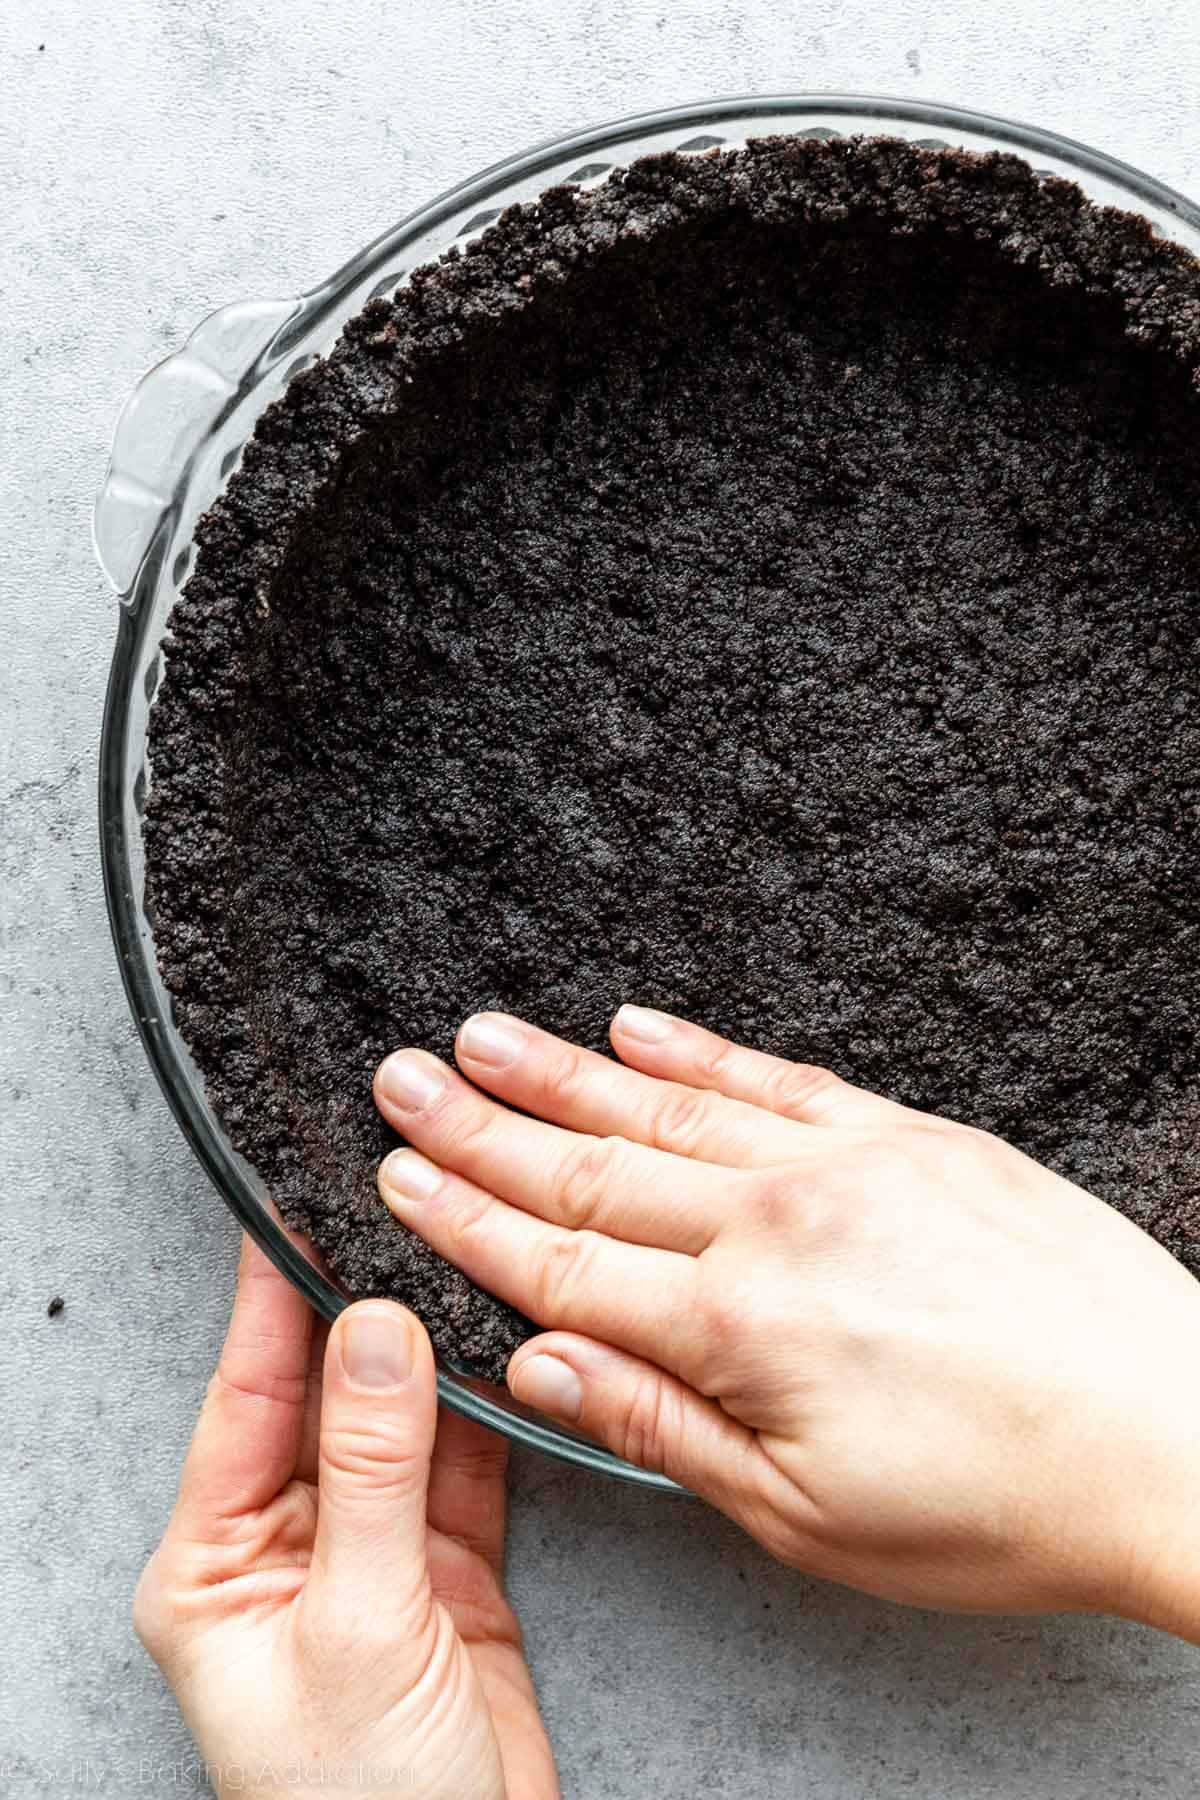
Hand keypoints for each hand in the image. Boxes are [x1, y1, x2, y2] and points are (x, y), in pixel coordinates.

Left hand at [134, 1238, 558, 1799]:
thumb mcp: (358, 1626)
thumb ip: (372, 1471)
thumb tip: (378, 1331)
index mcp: (214, 1563)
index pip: (243, 1397)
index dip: (273, 1298)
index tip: (295, 1204)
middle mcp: (284, 1547)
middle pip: (323, 1396)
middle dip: (358, 1307)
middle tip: (395, 1209)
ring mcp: (368, 1556)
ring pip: (397, 1421)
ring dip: (425, 1348)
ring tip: (451, 1252)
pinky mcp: (444, 1573)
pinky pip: (458, 1465)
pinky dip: (482, 1407)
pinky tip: (494, 1343)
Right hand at [374, 1008, 1199, 1639]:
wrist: (1177, 1434)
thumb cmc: (1005, 1502)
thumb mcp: (810, 1518)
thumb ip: (662, 1429)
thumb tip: (542, 1370)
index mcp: (739, 1329)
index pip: (560, 1265)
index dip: (465, 1219)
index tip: (397, 1176)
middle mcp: (775, 1224)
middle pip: (590, 1171)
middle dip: (480, 1126)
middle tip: (402, 1078)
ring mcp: (845, 1162)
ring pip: (666, 1108)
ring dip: (562, 1072)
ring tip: (483, 1036)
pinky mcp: (909, 1132)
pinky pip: (776, 1076)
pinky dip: (696, 1051)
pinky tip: (637, 1026)